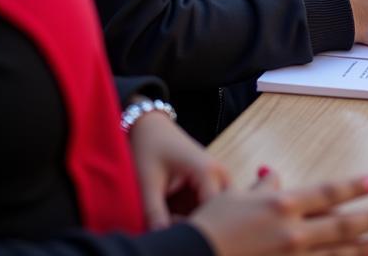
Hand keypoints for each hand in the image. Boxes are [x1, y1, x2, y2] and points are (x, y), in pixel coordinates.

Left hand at [128, 106, 229, 227]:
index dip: (192, 227)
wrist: (150, 126)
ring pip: (215, 210)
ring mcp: (218, 176)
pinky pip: (209, 204)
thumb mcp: (147, 183)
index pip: (213, 214)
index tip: (168, 226)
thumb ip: (155, 214)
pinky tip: (173, 210)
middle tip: (170, 222)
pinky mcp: (211, 179)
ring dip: (196, 218)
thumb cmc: (148, 149)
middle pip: (218, 212)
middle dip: (198, 223)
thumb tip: (162, 240)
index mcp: (208, 171)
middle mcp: (220, 173)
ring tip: (170, 216)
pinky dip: (194, 212)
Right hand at [190, 169, 367, 255]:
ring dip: (361, 249)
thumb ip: (262, 188)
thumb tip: (276, 176)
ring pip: (335, 253)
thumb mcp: (236, 196)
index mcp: (283, 205)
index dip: (353, 187)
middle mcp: (293, 232)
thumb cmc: (210, 225)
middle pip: (342, 224)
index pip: (328, 193)